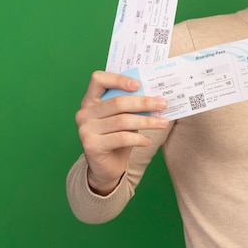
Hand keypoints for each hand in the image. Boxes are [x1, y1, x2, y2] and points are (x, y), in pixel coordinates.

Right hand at [75, 71, 169, 194]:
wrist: (106, 167)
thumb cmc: (117, 137)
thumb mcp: (123, 118)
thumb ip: (131, 106)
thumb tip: (157, 96)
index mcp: (90, 100)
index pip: (98, 79)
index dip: (118, 79)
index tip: (139, 84)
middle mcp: (84, 113)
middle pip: (117, 102)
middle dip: (144, 102)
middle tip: (163, 104)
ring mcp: (85, 129)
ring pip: (122, 120)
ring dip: (147, 121)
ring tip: (163, 123)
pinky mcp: (91, 145)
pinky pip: (121, 138)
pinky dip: (139, 139)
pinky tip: (148, 141)